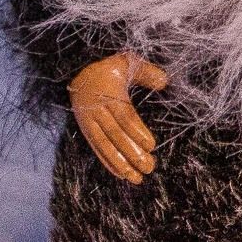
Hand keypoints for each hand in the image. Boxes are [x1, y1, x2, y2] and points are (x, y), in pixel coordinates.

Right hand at [68, 52, 169, 183]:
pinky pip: (96, 148)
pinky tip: (121, 174)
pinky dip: (108, 162)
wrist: (76, 70)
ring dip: (120, 164)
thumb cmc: (107, 67)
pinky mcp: (85, 129)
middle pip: (115, 135)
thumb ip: (147, 72)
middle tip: (149, 167)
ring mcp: (89, 121)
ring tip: (136, 178)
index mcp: (109, 93)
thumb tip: (165, 82)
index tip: (152, 146)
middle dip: (132, 153)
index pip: (124, 116)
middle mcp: (97, 109)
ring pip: (105, 145)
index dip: (137, 131)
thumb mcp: (126, 62)